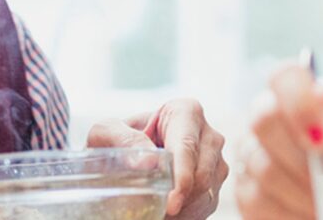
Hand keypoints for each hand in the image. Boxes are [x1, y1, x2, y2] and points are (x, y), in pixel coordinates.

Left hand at [87, 98, 226, 219]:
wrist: (126, 156)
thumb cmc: (116, 140)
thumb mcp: (107, 133)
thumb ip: (122, 139)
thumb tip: (148, 162)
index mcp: (186, 112)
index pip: (187, 147)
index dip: (181, 177)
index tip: (170, 204)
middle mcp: (208, 135)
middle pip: (202, 175)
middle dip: (180, 198)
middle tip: (155, 214)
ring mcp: (216, 160)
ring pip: (206, 193)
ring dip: (182, 209)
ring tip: (155, 211)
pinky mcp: (215, 183)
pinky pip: (206, 205)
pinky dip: (186, 215)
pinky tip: (165, 212)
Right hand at [235, 64, 322, 219]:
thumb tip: (319, 98)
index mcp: (294, 93)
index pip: (284, 77)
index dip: (299, 102)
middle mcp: (263, 117)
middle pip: (264, 122)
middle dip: (304, 160)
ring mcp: (248, 154)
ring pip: (265, 170)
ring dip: (305, 195)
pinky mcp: (243, 192)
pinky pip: (261, 205)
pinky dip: (293, 215)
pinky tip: (313, 216)